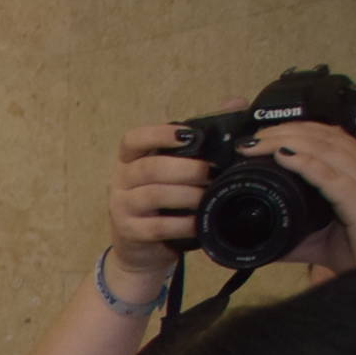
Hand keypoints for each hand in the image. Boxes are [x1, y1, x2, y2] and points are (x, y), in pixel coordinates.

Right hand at [106, 121, 210, 293]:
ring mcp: (120, 207)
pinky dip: (180, 224)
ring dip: (185, 194)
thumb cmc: (162, 205)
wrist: (141, 251)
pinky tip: (196, 222)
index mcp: (130, 161)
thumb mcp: (175, 172)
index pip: (133, 139)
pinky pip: (156, 226)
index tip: (188, 135)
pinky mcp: (128, 233)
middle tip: (210, 172)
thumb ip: (200, 141)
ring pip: (151, 194)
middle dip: (184, 168)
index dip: (159, 134)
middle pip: (148, 167)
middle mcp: (119, 181)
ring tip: (206, 196)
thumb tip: (235, 103)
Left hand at [246, 121, 355, 270]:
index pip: (333, 139)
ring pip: (328, 149)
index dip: (300, 130)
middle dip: (288, 132)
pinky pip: (334, 178)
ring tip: (260, 143)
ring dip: (290, 142)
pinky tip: (285, 157)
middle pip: (326, 137)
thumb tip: (266, 240)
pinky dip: (307, 165)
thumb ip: (299, 236)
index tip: (267, 134)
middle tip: (254, 137)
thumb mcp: (327, 242)